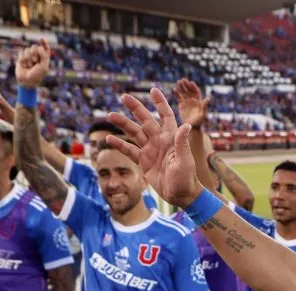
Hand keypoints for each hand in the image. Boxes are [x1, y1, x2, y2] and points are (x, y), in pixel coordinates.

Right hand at [15, 38, 50, 87]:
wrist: (27, 81)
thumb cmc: (37, 75)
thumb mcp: (44, 66)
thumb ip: (44, 56)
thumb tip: (39, 46)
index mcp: (44, 58)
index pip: (45, 48)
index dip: (44, 43)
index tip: (41, 38)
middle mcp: (37, 56)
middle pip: (35, 47)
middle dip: (35, 54)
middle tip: (35, 62)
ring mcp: (29, 56)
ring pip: (28, 49)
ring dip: (29, 58)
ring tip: (29, 66)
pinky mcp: (21, 57)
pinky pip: (21, 52)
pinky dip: (23, 59)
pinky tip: (24, 65)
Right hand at [107, 89, 201, 207]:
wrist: (181, 195)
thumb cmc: (187, 178)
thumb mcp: (185, 161)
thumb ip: (182, 143)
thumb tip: (186, 126)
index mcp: (172, 138)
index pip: (166, 116)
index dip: (160, 103)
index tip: (153, 90)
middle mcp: (160, 141)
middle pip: (146, 120)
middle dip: (136, 108)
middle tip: (124, 97)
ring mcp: (151, 150)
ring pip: (135, 133)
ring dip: (123, 124)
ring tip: (111, 115)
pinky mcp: (144, 161)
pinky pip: (130, 151)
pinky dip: (120, 145)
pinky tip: (109, 139)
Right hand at [174, 78, 209, 127]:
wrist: (191, 127)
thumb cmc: (199, 122)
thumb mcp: (203, 114)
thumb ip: (205, 106)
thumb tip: (208, 98)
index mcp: (199, 101)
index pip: (196, 92)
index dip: (193, 87)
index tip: (190, 82)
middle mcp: (193, 100)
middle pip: (189, 90)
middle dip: (186, 85)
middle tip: (183, 80)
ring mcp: (187, 101)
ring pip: (183, 92)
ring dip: (181, 87)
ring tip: (178, 82)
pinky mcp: (181, 104)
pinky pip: (179, 97)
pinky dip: (176, 93)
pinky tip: (174, 89)